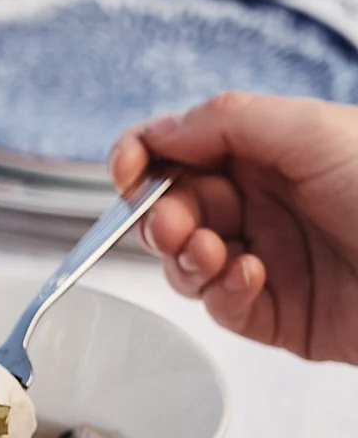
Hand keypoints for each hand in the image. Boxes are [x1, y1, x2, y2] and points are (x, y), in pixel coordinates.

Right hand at [110, 91, 357, 361]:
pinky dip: (223, 292)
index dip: (145, 157)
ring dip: (187, 257)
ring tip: (213, 253)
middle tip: (175, 225)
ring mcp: (272, 260)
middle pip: (177, 207)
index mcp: (273, 150)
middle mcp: (268, 203)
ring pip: (190, 262)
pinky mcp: (281, 316)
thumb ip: (225, 121)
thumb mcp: (311, 130)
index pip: (184, 148)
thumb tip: (159, 131)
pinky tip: (248, 277)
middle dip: (164, 215)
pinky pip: (223, 308)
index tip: (126, 173)